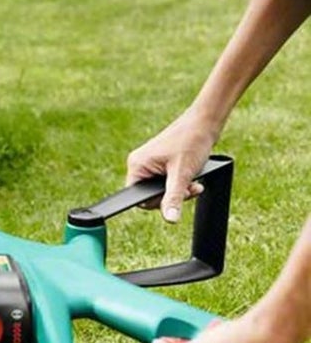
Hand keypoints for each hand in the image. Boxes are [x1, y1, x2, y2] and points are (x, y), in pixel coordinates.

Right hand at [125, 108, 218, 222]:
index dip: (158, 203)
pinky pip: (166, 181)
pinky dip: (180, 182)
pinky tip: (191, 177)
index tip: (176, 195)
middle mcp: (140, 164)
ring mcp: (150, 163)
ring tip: (193, 182)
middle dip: (173, 196)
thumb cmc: (191, 142)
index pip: (138, 198)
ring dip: (179, 190)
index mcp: (137, 166)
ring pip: (160, 189)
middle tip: (189, 188)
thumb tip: (170, 220)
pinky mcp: (160, 163)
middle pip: (150, 195)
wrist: (205, 123)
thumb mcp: (182, 174)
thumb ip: (173, 198)